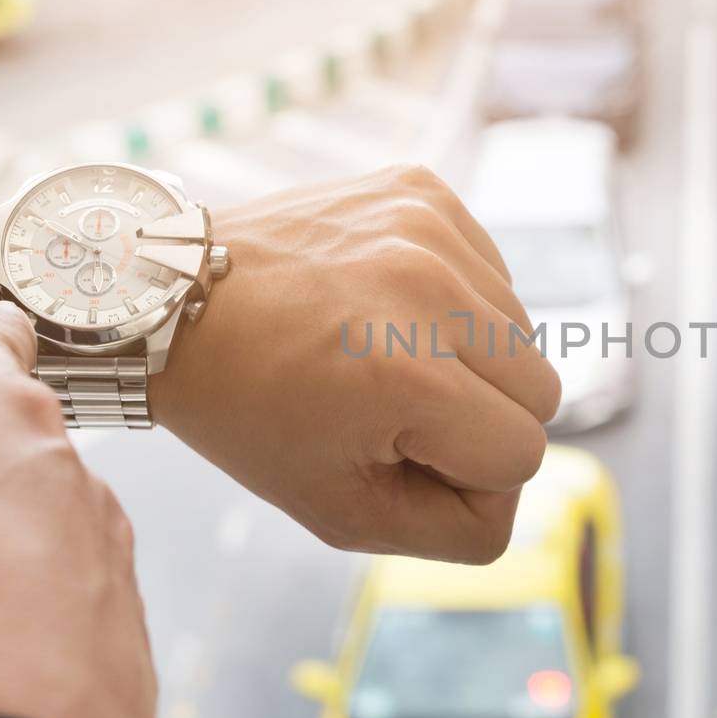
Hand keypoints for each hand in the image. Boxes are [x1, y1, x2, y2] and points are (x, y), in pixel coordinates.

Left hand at [153, 164, 560, 563]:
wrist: (173, 302)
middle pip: (544, 391)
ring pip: (526, 331)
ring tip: (385, 353)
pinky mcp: (424, 190)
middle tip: (396, 411)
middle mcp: (428, 287)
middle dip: (482, 418)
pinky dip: (457, 303)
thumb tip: (516, 481)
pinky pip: (495, 275)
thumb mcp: (341, 511)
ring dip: (473, 359)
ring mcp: (427, 226)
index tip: (400, 457)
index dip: (471, 477)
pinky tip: (388, 306)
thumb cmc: (251, 414)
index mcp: (408, 375)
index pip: (525, 455)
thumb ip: (455, 528)